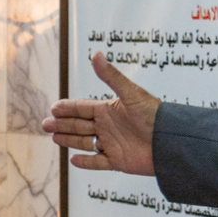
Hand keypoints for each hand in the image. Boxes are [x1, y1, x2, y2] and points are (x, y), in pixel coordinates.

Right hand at [41, 52, 160, 174]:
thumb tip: (96, 54)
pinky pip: (98, 162)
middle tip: (45, 125)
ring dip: (69, 140)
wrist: (171, 142)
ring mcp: (113, 144)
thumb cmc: (154, 114)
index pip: (83, 108)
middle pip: (79, 125)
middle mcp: (109, 127)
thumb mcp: (130, 93)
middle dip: (62, 125)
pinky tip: (73, 160)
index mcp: (110, 110)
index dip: (68, 108)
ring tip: (54, 138)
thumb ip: (111, 76)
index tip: (53, 108)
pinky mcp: (118, 161)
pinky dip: (86, 162)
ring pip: (85, 142)